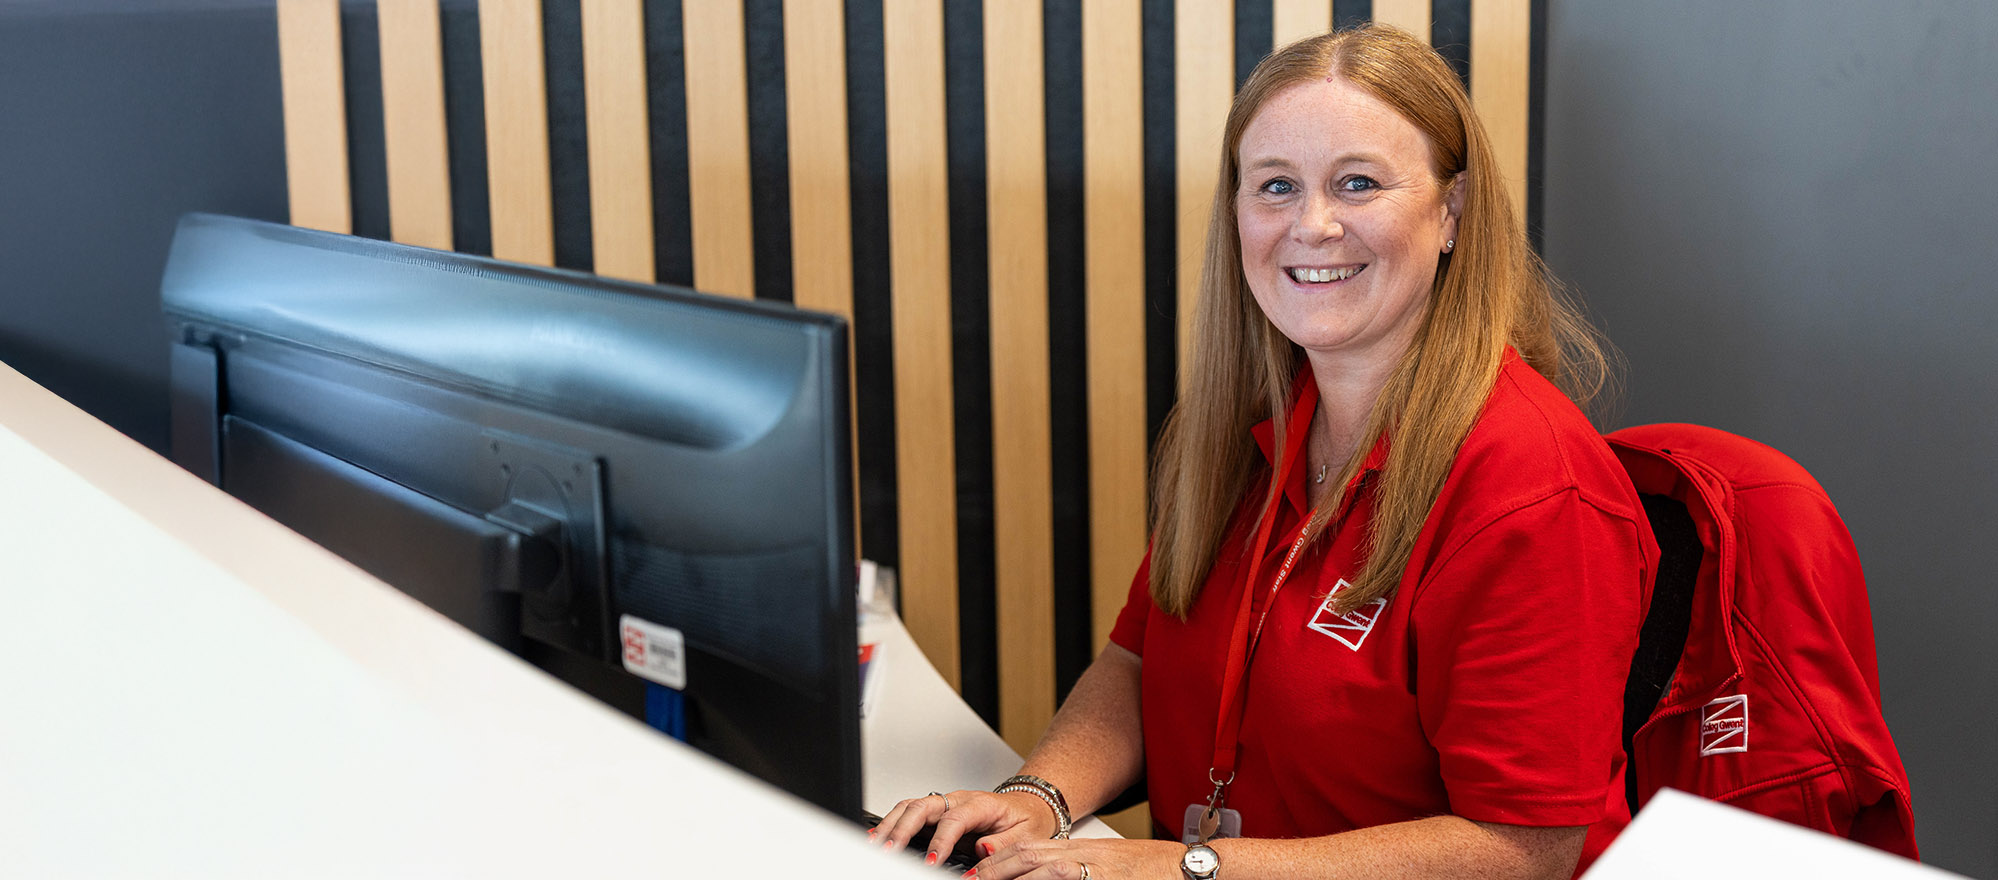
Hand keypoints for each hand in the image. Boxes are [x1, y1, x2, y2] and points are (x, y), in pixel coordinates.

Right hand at [870, 790, 1057, 862]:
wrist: (1029, 806)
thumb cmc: (1026, 819)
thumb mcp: (1026, 834)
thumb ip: (1004, 843)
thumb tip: (982, 849)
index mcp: (981, 804)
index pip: (954, 820)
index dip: (940, 840)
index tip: (932, 861)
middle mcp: (959, 799)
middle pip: (923, 807)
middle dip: (904, 829)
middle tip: (892, 851)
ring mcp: (946, 803)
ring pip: (911, 806)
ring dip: (893, 824)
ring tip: (878, 844)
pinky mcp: (938, 810)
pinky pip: (911, 811)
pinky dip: (894, 822)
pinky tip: (882, 836)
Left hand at [972, 837, 1186, 879]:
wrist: (1189, 867)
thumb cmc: (1149, 868)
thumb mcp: (1102, 863)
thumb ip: (1067, 867)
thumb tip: (1034, 872)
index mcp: (1078, 850)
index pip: (1027, 850)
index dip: (996, 862)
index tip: (973, 873)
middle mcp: (1083, 857)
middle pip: (1028, 858)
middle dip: (994, 873)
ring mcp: (1096, 871)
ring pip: (1046, 873)